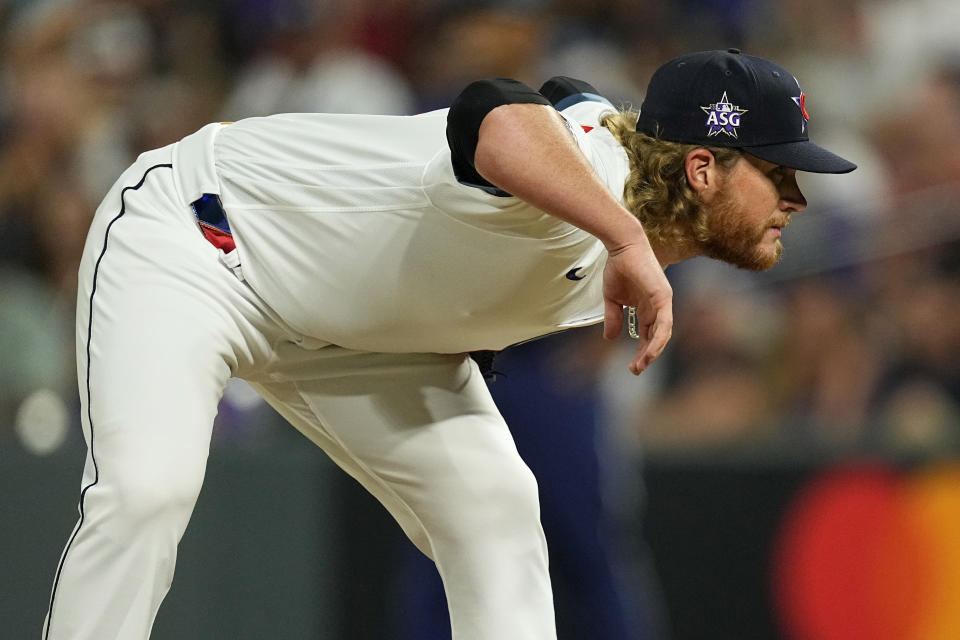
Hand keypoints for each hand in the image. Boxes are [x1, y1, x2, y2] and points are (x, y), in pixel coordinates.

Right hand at [601, 243, 673, 374]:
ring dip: (653, 351)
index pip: (648, 335)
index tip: (632, 366)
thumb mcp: (612, 299)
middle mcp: (659, 307)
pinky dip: (658, 339)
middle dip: (647, 356)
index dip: (642, 351)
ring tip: (641, 365)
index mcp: (648, 308)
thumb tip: (609, 338)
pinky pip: (664, 323)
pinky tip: (651, 351)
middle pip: (656, 337)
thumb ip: (613, 318)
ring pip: (662, 333)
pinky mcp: (663, 296)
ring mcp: (663, 302)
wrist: (621, 246)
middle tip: (635, 370)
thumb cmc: (618, 268)